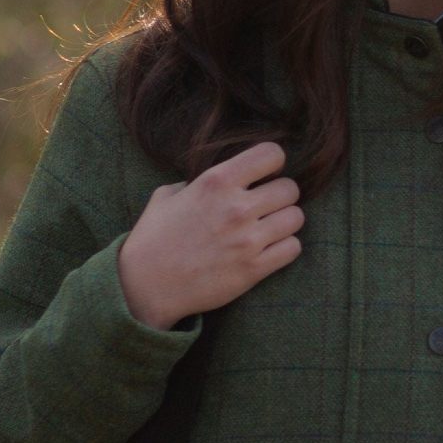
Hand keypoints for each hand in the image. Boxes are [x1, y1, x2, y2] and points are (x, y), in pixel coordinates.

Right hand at [117, 143, 303, 329]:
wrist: (145, 287)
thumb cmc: (154, 239)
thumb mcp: (168, 196)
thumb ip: (199, 181)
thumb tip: (224, 178)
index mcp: (216, 182)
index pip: (272, 154)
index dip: (273, 162)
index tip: (264, 174)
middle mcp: (236, 207)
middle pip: (290, 188)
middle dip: (281, 195)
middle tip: (267, 205)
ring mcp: (247, 240)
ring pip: (296, 218)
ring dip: (285, 222)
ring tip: (269, 227)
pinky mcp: (254, 269)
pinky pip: (293, 248)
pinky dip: (285, 248)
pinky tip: (270, 249)